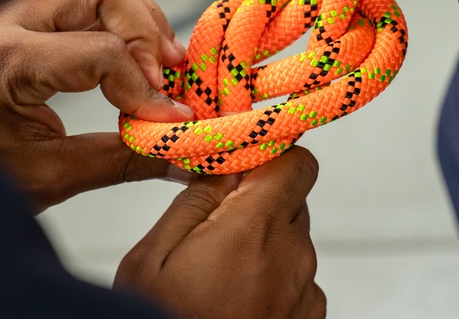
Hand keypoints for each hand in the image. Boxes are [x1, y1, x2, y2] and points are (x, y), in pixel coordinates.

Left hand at [0, 0, 192, 211]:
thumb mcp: (46, 176)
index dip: (147, 88)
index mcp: (4, 61)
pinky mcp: (19, 18)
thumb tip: (181, 156)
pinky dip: (118, 23)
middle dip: (147, 30)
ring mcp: (10, 13)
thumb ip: (119, 161)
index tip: (170, 120)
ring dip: (137, 21)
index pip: (101, 52)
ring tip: (162, 66)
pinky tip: (134, 59)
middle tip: (172, 75)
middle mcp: (5, 21)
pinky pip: (81, 0)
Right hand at [115, 147, 324, 318]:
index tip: (240, 164)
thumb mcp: (153, 257)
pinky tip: (234, 302)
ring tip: (218, 277)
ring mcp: (306, 294)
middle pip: (291, 201)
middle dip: (257, 204)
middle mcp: (294, 258)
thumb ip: (197, 200)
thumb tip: (225, 162)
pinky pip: (297, 282)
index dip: (269, 157)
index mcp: (256, 229)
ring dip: (264, 246)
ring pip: (292, 243)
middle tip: (214, 227)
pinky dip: (272, 282)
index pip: (296, 162)